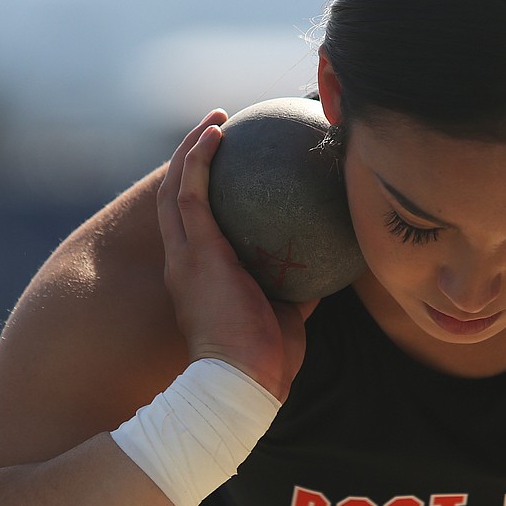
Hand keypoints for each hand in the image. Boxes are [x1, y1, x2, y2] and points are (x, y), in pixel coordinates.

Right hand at [158, 111, 317, 400]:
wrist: (242, 385)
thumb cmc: (266, 362)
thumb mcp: (288, 316)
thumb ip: (299, 288)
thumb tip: (330, 265)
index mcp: (199, 279)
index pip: (194, 227)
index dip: (204, 195)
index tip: (229, 170)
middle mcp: (183, 262)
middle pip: (176, 199)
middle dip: (191, 161)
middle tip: (218, 133)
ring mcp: (185, 256)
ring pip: (175, 187)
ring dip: (191, 148)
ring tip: (216, 120)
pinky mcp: (196, 252)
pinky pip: (191, 192)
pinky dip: (199, 158)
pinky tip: (218, 133)